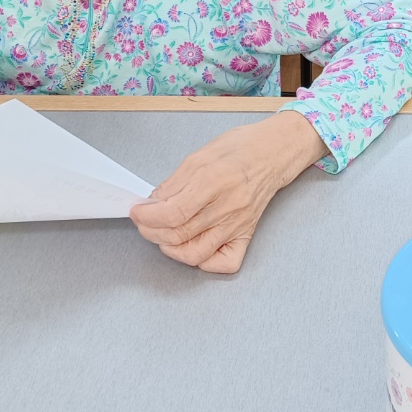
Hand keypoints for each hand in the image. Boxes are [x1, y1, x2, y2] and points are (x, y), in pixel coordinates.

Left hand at [129, 110, 328, 272]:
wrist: (274, 153)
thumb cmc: (240, 149)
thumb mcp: (199, 156)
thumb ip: (173, 183)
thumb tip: (152, 204)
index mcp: (215, 181)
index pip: (173, 213)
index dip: (147, 216)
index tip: (137, 211)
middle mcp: (228, 208)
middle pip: (179, 235)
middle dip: (151, 231)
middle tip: (144, 221)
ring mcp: (238, 225)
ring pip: (195, 254)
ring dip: (169, 248)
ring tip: (162, 234)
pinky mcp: (246, 235)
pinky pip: (225, 263)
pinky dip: (204, 263)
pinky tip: (192, 247)